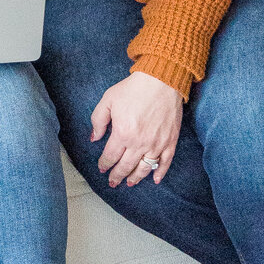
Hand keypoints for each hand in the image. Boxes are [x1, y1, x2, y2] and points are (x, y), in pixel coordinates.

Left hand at [89, 72, 182, 186]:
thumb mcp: (108, 100)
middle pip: (126, 166)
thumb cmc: (133, 89)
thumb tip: (94, 138)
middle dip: (117, 176)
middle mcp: (139, 143)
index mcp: (122, 133)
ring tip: (129, 183)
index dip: (104, 164)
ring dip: (135, 178)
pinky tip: (154, 180)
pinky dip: (160, 173)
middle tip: (112, 182)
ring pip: (144, 168)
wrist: (161, 80)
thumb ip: (98, 120)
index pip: (111, 155)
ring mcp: (156, 144)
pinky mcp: (170, 141)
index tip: (101, 168)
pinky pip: (165, 162)